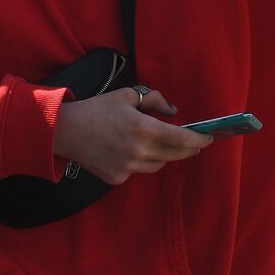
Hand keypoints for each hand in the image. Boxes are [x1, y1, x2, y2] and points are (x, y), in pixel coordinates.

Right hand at [53, 86, 212, 184]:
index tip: (209, 138)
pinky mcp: (117, 178)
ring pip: (159, 164)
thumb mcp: (128, 96)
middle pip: (175, 154)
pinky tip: (134, 152)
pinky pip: (139, 171)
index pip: (181, 138)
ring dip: (165, 155)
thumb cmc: (98, 109)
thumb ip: (155, 101)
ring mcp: (128, 167)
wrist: (66, 131)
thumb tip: (173, 111)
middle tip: (195, 144)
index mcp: (144, 128)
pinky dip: (142, 162)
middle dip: (189, 149)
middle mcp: (139, 151)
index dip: (198, 140)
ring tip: (163, 145)